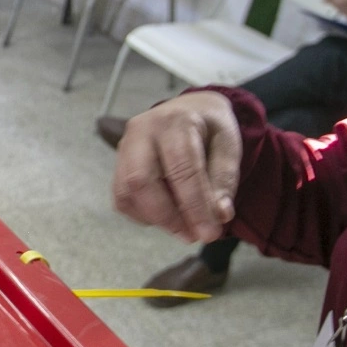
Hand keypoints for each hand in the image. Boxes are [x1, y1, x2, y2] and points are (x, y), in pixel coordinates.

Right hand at [111, 91, 241, 244]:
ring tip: (183, 228)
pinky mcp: (117, 165)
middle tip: (192, 236)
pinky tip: (166, 216)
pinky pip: (122, 199)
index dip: (195, 206)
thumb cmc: (210, 129)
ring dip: (155, 219)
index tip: (210, 234)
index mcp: (175, 121)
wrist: (188, 110)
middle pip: (140, 181)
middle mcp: (142, 131)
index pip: (180, 169)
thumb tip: (218, 216)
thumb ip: (224, 180)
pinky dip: (143, 215)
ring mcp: (124, 147)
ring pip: (126, 193)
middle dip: (167, 216)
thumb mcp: (229, 146)